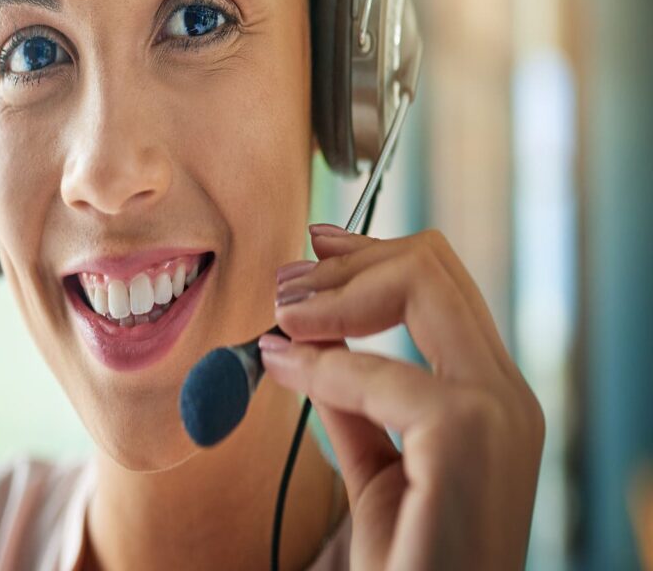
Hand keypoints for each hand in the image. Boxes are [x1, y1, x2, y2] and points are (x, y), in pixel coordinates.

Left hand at [259, 224, 544, 570]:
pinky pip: (376, 369)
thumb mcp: (375, 461)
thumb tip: (310, 332)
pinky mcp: (467, 435)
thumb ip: (351, 394)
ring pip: (419, 285)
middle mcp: (508, 393)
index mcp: (493, 394)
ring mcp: (497, 411)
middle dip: (350, 261)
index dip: (372, 253)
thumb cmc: (408, 560)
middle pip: (433, 266)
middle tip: (286, 283)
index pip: (441, 284)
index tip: (314, 247)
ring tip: (279, 315)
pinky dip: (321, 363)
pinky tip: (282, 368)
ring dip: (334, 293)